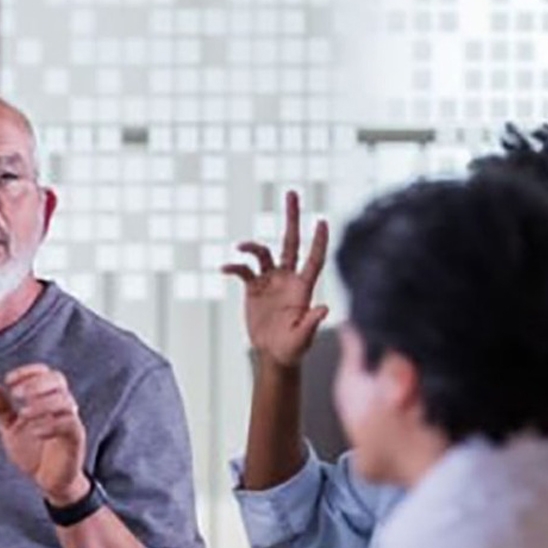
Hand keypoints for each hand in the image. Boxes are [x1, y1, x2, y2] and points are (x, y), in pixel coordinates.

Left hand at [0, 364, 88, 505]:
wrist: (48, 481)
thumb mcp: (11, 429)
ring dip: (41, 404)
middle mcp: (62, 406)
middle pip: (58, 380)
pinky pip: (69, 425)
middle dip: (36, 383)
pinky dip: (50, 425)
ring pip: (64, 401)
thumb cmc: (33, 452)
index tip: (9, 380)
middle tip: (15, 394)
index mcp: (48, 399)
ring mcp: (71, 421)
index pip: (45, 373)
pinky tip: (35, 432)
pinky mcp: (76, 440)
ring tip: (22, 414)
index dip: (28, 372)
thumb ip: (2, 409)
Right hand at [221, 190, 328, 370]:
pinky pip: (242, 270)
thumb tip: (323, 308)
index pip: (313, 259)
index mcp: (303, 288)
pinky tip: (224, 268)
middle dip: (292, 217)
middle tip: (292, 193)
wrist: (273, 354)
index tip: (321, 220)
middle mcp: (287, 278)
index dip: (318, 241)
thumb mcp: (303, 338)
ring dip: (251, 247)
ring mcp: (270, 281)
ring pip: (262, 252)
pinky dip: (234, 266)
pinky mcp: (253, 288)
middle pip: (291, 241)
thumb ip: (312, 323)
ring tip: (240, 248)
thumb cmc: (294, 349)